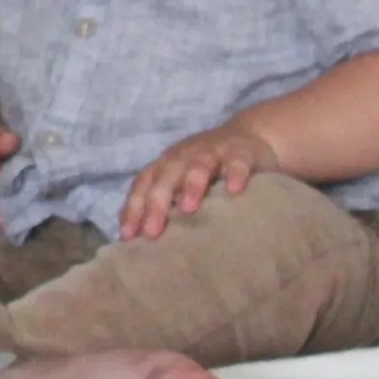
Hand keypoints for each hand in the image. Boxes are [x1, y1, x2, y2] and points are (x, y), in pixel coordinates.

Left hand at [118, 121, 279, 239]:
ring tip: (188, 208)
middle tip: (151, 233)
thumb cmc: (210, 171)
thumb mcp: (183, 185)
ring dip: (191, 184)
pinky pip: (238, 162)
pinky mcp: (242, 152)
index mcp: (167, 165)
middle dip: (156, 203)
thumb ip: (164, 207)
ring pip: (198, 165)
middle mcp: (184, 156)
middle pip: (165, 176)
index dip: (133, 208)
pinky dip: (235, 173)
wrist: (250, 137)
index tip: (128, 236)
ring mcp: (213, 152)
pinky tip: (235, 190)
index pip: (143, 184)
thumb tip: (137, 241)